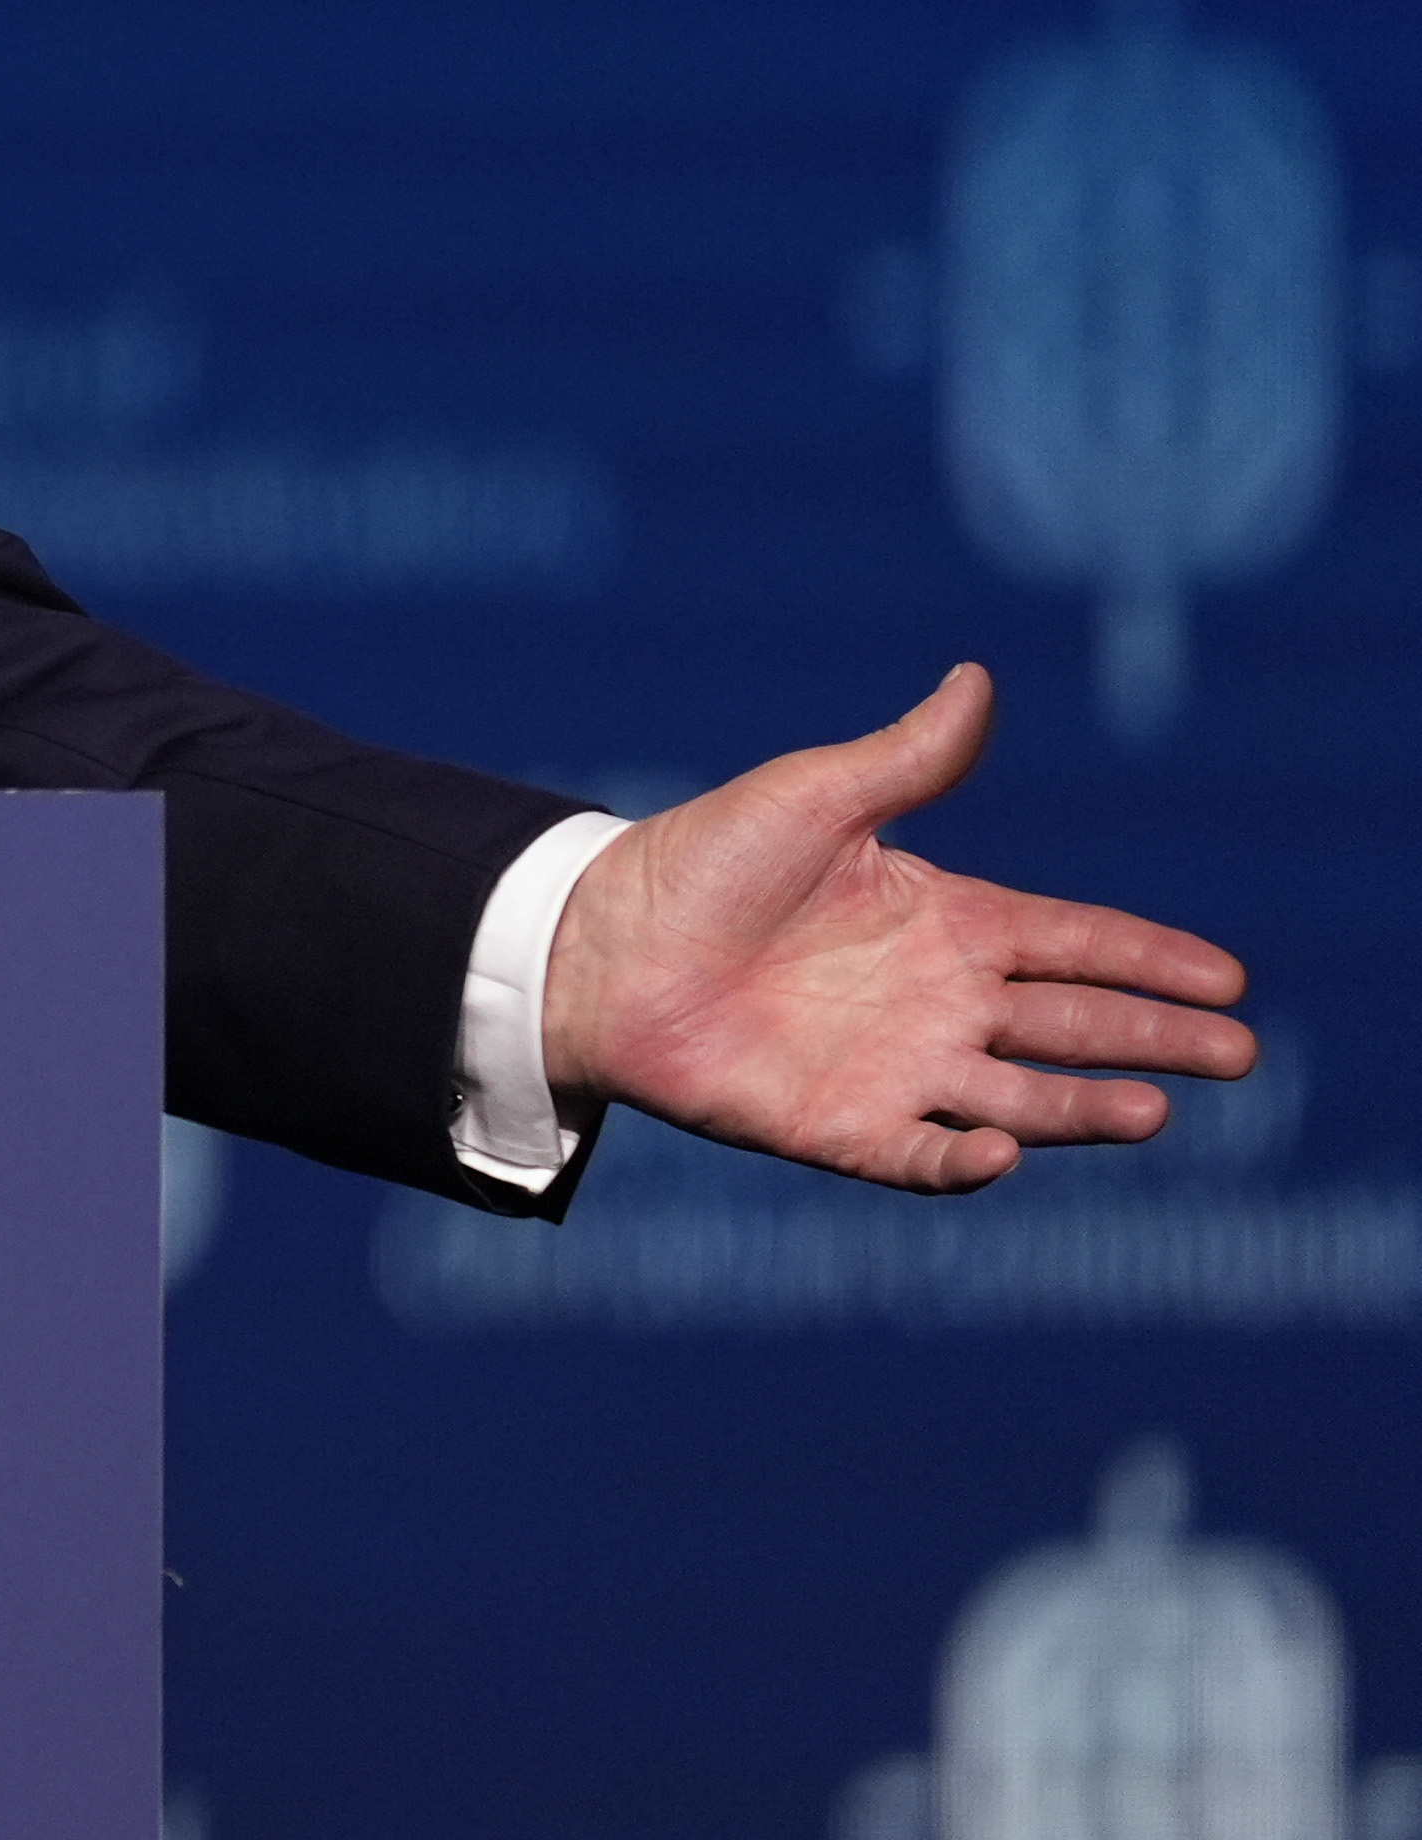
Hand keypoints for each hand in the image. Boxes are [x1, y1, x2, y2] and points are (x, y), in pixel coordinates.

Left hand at [543, 664, 1251, 1193]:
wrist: (600, 943)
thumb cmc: (703, 861)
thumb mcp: (815, 797)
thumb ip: (906, 758)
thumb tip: (976, 678)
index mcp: (948, 920)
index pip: (1076, 941)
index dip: (1150, 958)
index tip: (1229, 978)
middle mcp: (940, 1001)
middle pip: (1073, 1023)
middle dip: (1156, 1038)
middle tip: (1238, 1054)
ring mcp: (897, 1069)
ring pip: (1020, 1098)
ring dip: (1085, 1109)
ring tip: (1154, 1111)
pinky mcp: (839, 1126)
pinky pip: (919, 1156)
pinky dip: (964, 1161)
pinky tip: (1003, 1150)